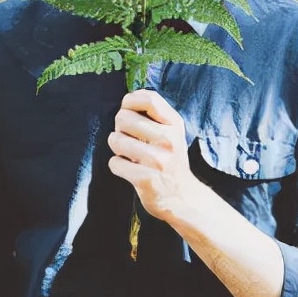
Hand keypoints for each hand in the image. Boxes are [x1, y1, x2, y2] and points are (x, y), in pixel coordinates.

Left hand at [107, 89, 201, 223]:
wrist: (182, 198)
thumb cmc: (170, 161)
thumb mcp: (171, 133)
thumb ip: (154, 115)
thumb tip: (128, 99)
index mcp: (174, 124)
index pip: (148, 98)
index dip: (130, 101)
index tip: (128, 111)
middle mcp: (169, 140)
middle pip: (123, 117)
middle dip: (119, 128)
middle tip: (129, 140)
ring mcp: (158, 160)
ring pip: (115, 140)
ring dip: (117, 148)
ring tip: (130, 155)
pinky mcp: (146, 179)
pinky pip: (115, 163)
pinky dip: (118, 166)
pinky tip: (130, 170)